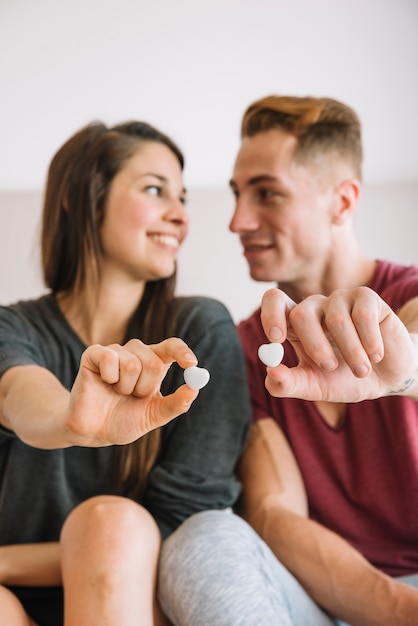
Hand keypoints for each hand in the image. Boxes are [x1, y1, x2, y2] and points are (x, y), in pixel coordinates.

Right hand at [66, 337, 198, 445]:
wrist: (93, 431)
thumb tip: (194, 388)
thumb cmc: (124, 420)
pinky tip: (103, 383)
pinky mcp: (94, 354)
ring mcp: (115, 351)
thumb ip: (176, 403)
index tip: (191, 364)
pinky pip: (110, 358)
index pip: (172, 346)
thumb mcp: (154, 415)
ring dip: (126, 388)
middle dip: (146, 388)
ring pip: (132, 365)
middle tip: (133, 397)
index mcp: (154, 363)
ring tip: (116, 393)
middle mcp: (136, 353)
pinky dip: (109, 378)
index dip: (182, 352)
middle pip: (154, 362)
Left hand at [260, 287, 415, 402]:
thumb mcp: (314, 387)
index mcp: (296, 324)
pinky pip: (362, 316)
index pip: (274, 301)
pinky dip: (369, 342)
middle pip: (301, 313)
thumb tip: (270, 371)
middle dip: (315, 346)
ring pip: (335, 319)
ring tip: (361, 371)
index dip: (271, 315)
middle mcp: (315, 307)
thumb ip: (288, 384)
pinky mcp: (366, 298)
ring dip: (350, 352)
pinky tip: (375, 355)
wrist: (386, 378)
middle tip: (330, 367)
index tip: (276, 339)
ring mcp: (340, 299)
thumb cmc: (345, 379)